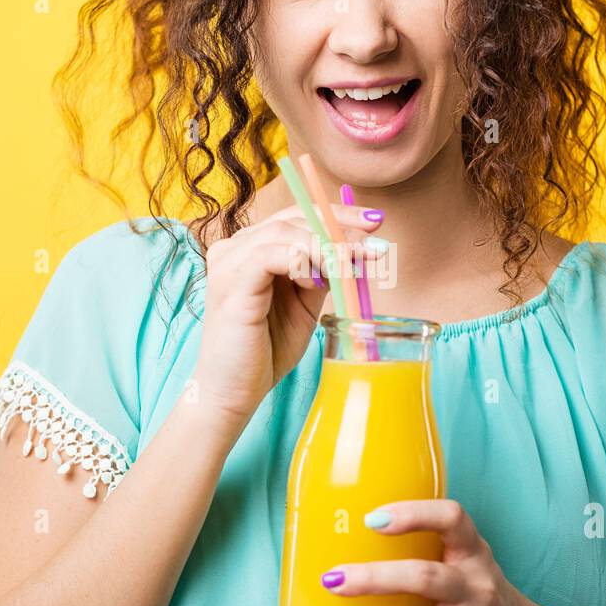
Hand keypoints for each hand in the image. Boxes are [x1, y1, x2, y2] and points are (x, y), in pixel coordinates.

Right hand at [192, 201, 385, 421]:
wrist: (234, 392)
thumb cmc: (266, 350)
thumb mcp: (305, 303)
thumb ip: (323, 273)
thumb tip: (357, 249)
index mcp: (251, 247)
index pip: (298, 214)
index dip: (338, 213)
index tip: (376, 221)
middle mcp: (235, 247)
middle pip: (295, 218)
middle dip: (342, 230)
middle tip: (375, 248)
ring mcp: (229, 262)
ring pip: (287, 233)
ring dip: (329, 247)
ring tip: (355, 266)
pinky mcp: (231, 282)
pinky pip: (273, 256)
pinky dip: (304, 262)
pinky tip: (319, 281)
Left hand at [319, 499, 541, 605]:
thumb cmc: (474, 592)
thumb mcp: (465, 561)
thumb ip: (426, 546)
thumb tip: (349, 536)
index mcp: (474, 553)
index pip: (452, 519)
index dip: (413, 514)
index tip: (371, 520)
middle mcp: (477, 588)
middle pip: (425, 577)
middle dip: (374, 578)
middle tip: (332, 579)